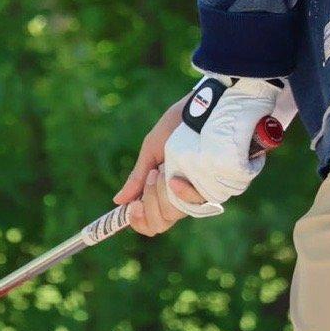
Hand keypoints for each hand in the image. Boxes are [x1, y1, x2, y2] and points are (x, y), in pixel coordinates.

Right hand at [112, 93, 206, 237]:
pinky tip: (174, 180)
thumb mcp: (151, 149)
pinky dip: (179, 193)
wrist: (201, 107)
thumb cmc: (176, 125)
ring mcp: (195, 193)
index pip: (152, 222)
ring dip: (160, 194)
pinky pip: (191, 204)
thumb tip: (118, 201)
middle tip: (152, 175)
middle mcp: (180, 197)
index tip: (131, 207)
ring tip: (162, 170)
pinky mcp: (210, 188)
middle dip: (148, 203)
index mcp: (164, 191)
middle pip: (159, 223)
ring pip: (172, 215)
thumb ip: (137, 177)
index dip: (138, 222)